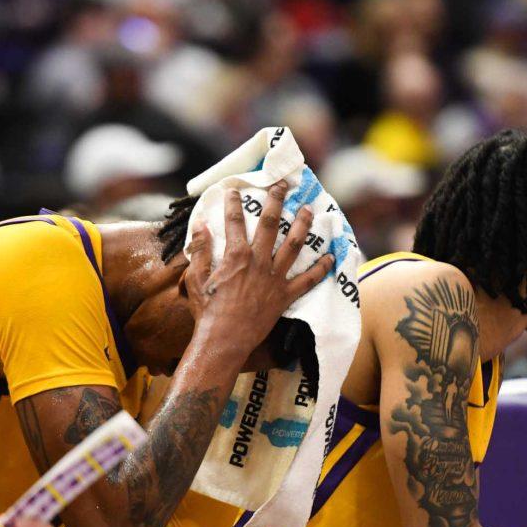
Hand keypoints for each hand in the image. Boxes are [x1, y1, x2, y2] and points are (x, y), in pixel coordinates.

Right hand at [184, 181, 333, 356]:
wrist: (224, 341)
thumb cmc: (207, 312)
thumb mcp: (195, 279)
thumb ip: (199, 250)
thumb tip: (200, 225)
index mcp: (236, 256)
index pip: (234, 221)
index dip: (233, 203)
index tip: (234, 189)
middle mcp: (259, 262)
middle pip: (271, 224)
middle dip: (277, 201)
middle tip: (283, 185)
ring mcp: (274, 278)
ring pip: (294, 245)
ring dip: (303, 225)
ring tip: (310, 210)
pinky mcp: (285, 296)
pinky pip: (308, 280)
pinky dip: (321, 269)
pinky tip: (331, 257)